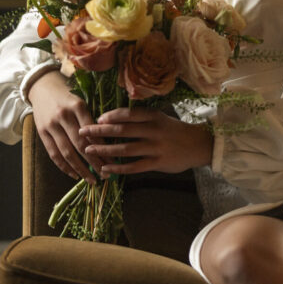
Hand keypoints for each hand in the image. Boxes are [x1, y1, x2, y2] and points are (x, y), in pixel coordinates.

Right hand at [27, 70, 98, 182]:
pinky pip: (54, 154)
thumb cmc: (68, 95)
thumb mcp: (82, 100)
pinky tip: (75, 175)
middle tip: (105, 175)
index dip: (103, 148)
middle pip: (81, 144)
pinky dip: (65, 167)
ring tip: (92, 180)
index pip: (92, 131)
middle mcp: (63, 116)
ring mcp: (51, 125)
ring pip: (67, 152)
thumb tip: (108, 142)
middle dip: (95, 162)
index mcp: (78, 106)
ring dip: (81, 169)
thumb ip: (92, 119)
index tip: (113, 161)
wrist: (42, 87)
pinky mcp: (41, 133)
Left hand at [80, 106, 213, 176]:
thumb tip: (114, 118)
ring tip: (89, 150)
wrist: (199, 145)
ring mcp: (156, 148)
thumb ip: (142, 118)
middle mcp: (154, 130)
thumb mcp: (161, 118)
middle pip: (123, 130)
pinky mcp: (158, 163)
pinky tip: (106, 169)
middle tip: (83, 132)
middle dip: (100, 131)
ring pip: (126, 149)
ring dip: (105, 150)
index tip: (97, 119)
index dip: (111, 116)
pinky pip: (134, 166)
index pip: (129, 114)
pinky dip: (118, 168)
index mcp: (154, 116)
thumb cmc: (175, 131)